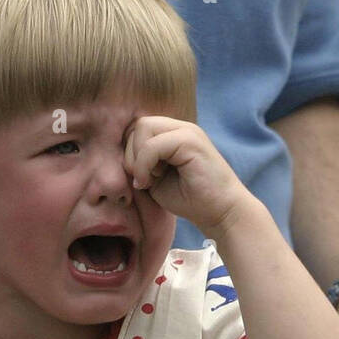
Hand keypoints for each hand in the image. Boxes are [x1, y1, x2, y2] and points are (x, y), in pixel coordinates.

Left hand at [124, 117, 254, 237]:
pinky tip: (152, 182)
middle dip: (131, 153)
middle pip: (138, 125)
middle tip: (142, 180)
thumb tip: (116, 153)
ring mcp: (187, 131)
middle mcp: (181, 127)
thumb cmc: (191, 200)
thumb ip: (141, 161)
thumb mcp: (156, 178)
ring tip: (149, 180)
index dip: (131, 152)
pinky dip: (145, 164)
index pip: (139, 129)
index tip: (141, 179)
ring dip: (137, 158)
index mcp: (174, 134)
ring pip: (143, 128)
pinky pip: (153, 145)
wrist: (221, 213)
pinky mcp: (191, 141)